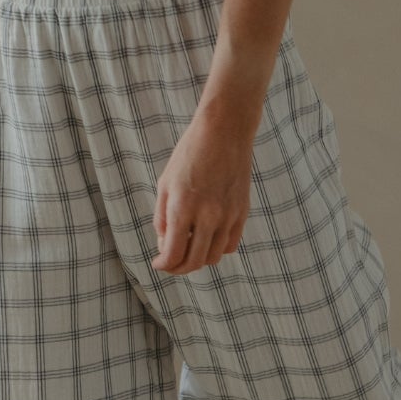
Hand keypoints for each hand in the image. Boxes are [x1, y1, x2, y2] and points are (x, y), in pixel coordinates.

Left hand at [151, 108, 254, 274]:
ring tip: (189, 248)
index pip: (173, 255)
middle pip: (194, 262)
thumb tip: (165, 244)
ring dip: (198, 259)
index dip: (163, 265)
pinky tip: (208, 238)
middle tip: (171, 263)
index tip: (158, 263)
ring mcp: (228, 215)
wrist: (224, 131)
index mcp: (183, 208)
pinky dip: (218, 248)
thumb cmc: (190, 154)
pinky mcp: (242, 212)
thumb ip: (162, 217)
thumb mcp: (165, 183)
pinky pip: (230, 245)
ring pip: (214, 257)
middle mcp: (208, 216)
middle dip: (178, 268)